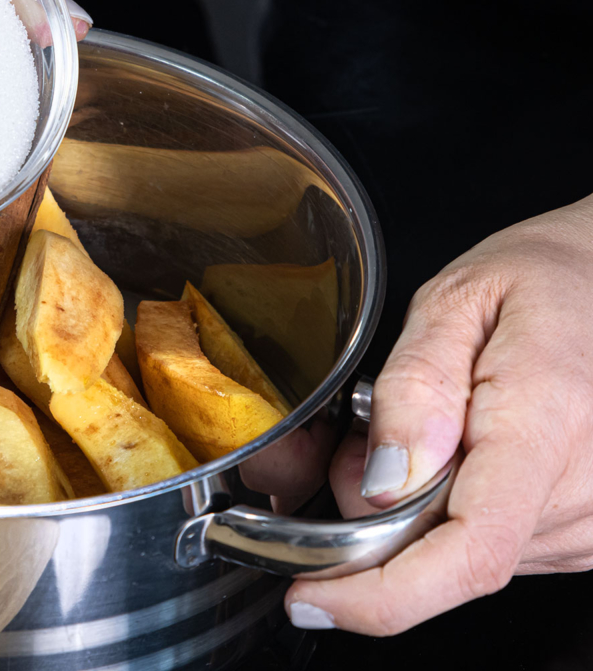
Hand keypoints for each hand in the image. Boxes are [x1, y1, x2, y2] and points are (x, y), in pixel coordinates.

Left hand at [286, 193, 592, 633]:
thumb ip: (414, 388)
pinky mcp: (588, 533)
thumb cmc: (545, 280)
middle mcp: (587, 489)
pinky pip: (494, 546)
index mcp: (549, 425)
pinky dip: (451, 512)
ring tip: (426, 428)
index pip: (469, 553)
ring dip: (414, 510)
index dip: (379, 595)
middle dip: (374, 515)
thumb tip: (378, 484)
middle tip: (366, 433)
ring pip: (464, 557)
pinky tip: (459, 452)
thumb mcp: (456, 300)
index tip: (311, 597)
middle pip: (447, 556)